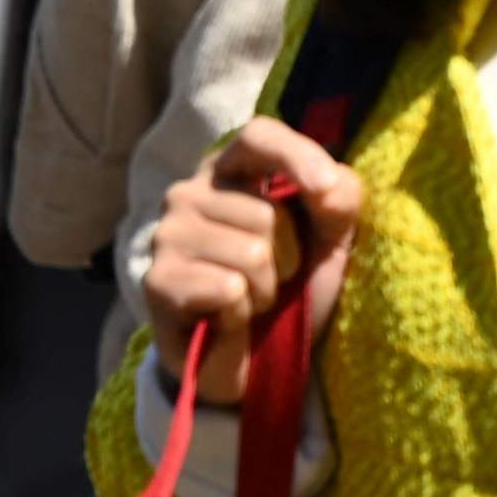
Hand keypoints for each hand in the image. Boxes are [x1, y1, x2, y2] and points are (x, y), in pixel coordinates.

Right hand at [133, 116, 369, 393]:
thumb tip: (327, 184)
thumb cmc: (292, 289)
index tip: (327, 191)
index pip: (259, 135)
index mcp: (231, 170)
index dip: (298, 157)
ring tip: (250, 299)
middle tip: (272, 278)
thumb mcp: (331, 238)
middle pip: (267, 212)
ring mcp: (167, 235)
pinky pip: (229, 289)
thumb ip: (339, 198)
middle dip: (288, 257)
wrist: (255, 361)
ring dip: (266, 289)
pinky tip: (227, 318)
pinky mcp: (158, 281)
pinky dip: (243, 313)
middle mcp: (190, 193)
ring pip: (251, 253)